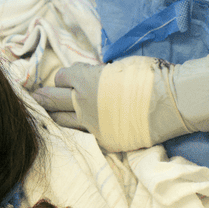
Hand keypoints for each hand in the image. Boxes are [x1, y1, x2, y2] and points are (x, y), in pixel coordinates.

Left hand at [33, 47, 208, 151]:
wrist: (172, 101)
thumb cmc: (149, 76)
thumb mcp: (118, 66)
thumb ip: (97, 73)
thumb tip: (89, 76)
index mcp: (84, 79)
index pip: (60, 78)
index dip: (64, 78)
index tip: (67, 81)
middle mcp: (82, 101)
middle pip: (52, 99)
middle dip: (43, 97)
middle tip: (36, 97)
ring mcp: (92, 124)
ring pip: (61, 121)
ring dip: (54, 116)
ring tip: (48, 114)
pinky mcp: (104, 141)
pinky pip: (83, 136)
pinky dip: (78, 132)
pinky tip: (74, 131)